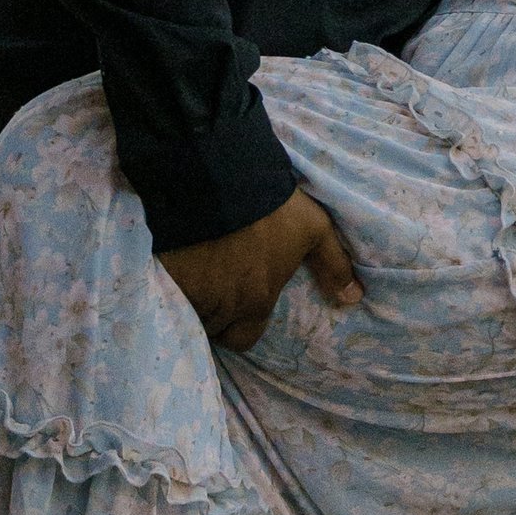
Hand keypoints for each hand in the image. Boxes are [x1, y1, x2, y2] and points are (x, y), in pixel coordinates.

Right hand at [158, 192, 360, 351]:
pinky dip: (167, 284)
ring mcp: (188, 291)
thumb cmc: (272, 206)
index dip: (242, 325)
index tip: (238, 306)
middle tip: (213, 290)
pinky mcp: (162, 272)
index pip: (244, 339)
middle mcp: (221, 305)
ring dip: (190, 301)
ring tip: (192, 276)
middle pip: (212, 328)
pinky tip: (171, 267)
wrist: (220, 176)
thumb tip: (353, 299)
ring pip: (186, 313)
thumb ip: (333, 265)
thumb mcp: (312, 229)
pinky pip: (161, 293)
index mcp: (255, 300)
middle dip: (213, 316)